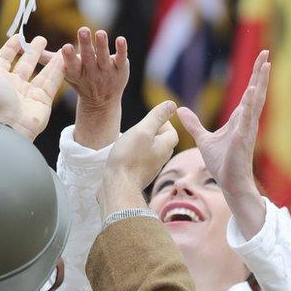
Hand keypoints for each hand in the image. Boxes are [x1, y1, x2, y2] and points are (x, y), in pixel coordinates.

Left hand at [0, 33, 64, 140]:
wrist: (10, 126)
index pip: (4, 59)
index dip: (11, 47)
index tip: (19, 36)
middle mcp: (14, 86)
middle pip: (25, 65)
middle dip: (33, 52)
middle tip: (41, 39)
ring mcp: (29, 93)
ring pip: (42, 72)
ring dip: (50, 60)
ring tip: (59, 47)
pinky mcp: (43, 100)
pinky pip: (53, 82)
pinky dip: (59, 70)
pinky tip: (65, 58)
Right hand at [42, 27, 128, 149]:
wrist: (102, 101)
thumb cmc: (79, 80)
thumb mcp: (62, 71)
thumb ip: (45, 58)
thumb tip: (20, 47)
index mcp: (76, 73)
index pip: (71, 66)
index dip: (69, 57)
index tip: (65, 47)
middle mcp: (91, 73)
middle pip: (88, 58)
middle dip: (85, 44)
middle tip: (83, 29)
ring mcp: (107, 71)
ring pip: (104, 57)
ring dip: (102, 45)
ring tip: (100, 32)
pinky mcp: (120, 68)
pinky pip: (121, 58)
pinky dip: (121, 49)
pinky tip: (121, 40)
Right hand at [100, 101, 178, 215]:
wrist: (118, 186)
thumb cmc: (129, 157)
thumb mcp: (142, 131)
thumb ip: (157, 117)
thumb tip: (172, 104)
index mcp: (165, 147)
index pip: (171, 132)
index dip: (164, 122)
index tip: (151, 118)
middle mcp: (160, 159)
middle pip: (162, 142)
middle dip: (154, 132)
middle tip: (140, 126)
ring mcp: (150, 169)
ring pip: (152, 152)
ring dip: (144, 143)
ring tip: (131, 138)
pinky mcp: (139, 176)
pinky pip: (142, 161)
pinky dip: (137, 154)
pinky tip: (125, 153)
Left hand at [177, 50, 269, 237]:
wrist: (229, 182)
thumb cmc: (222, 162)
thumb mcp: (204, 139)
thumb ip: (194, 123)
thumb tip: (180, 110)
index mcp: (239, 119)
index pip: (248, 93)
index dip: (254, 76)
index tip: (260, 60)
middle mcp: (246, 121)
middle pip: (255, 91)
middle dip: (260, 72)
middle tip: (266, 52)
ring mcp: (247, 129)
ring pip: (255, 101)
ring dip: (260, 83)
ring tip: (265, 65)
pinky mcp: (242, 139)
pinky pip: (247, 119)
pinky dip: (250, 105)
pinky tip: (253, 91)